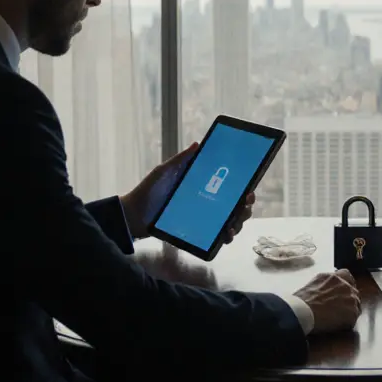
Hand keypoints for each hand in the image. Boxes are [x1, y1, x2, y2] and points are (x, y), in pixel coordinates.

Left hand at [119, 142, 256, 244]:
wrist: (132, 216)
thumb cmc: (147, 192)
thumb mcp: (163, 172)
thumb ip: (179, 160)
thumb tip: (197, 144)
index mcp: (202, 186)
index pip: (229, 186)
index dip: (243, 188)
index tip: (250, 189)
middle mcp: (206, 202)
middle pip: (235, 205)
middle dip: (245, 206)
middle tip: (245, 204)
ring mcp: (203, 218)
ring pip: (230, 221)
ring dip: (238, 222)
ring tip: (234, 224)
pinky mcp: (197, 233)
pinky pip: (216, 237)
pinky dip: (226, 237)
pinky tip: (227, 235)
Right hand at [293, 269, 360, 334]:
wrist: (303, 311)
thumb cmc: (300, 302)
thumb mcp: (311, 286)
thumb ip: (322, 285)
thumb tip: (322, 292)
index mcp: (332, 277)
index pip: (346, 275)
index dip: (346, 283)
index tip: (343, 290)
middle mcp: (344, 284)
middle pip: (354, 291)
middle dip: (348, 299)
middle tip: (339, 308)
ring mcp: (350, 297)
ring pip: (356, 304)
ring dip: (349, 310)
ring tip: (336, 318)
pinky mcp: (353, 311)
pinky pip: (354, 318)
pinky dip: (347, 322)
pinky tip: (337, 325)